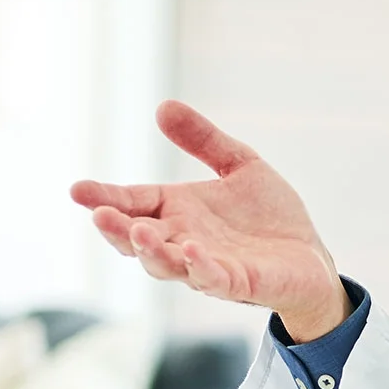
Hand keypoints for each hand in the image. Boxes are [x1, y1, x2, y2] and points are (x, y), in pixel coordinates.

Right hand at [70, 101, 350, 339]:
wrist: (311, 257)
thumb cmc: (269, 216)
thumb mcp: (239, 164)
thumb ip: (203, 139)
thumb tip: (162, 105)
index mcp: (178, 212)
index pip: (134, 202)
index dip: (106, 197)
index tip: (77, 190)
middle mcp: (184, 241)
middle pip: (138, 240)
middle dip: (116, 230)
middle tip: (98, 215)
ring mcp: (208, 265)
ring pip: (167, 265)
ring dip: (150, 250)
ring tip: (137, 230)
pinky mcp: (239, 283)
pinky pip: (214, 278)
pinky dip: (201, 267)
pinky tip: (194, 249)